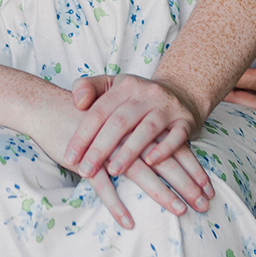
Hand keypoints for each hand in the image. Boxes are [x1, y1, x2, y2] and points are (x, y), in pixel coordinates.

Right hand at [20, 91, 203, 227]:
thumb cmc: (82, 116)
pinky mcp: (85, 161)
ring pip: (140, 173)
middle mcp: (126, 136)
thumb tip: (161, 152)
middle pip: (162, 162)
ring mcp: (106, 149)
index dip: (191, 167)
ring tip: (181, 210)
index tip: (208, 187)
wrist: (46, 108)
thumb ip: (137, 131)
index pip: (171, 146)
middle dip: (186, 184)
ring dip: (162, 194)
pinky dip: (115, 204)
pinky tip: (129, 222)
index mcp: (136, 124)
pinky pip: (103, 186)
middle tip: (205, 204)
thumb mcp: (115, 117)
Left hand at [65, 75, 212, 212]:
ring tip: (114, 171)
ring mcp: (167, 107)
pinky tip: (151, 163)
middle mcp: (146, 94)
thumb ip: (88, 88)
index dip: (83, 135)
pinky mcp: (185, 121)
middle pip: (120, 122)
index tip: (70, 158)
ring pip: (147, 129)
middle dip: (100, 148)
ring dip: (129, 152)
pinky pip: (177, 136)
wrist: (181, 91)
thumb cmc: (137, 96)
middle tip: (86, 170)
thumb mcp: (112, 85)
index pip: (99, 111)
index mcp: (124, 86)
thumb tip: (77, 102)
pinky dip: (165, 150)